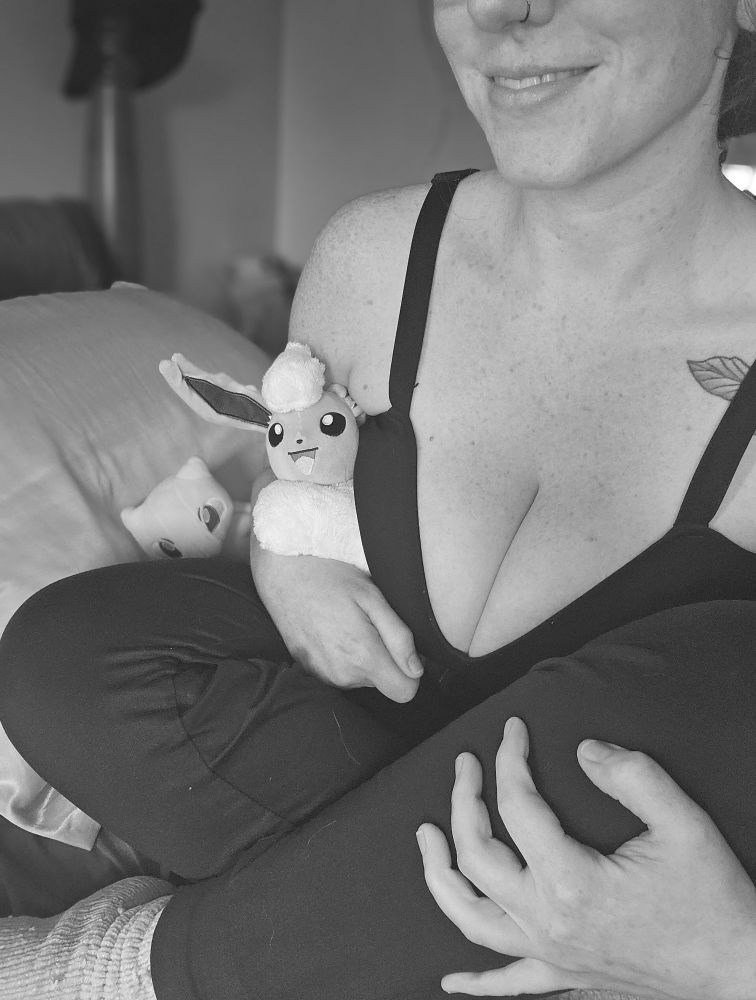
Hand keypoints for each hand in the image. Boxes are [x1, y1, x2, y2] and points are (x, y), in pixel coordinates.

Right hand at [251, 542, 421, 702]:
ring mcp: (324, 675)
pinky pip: (342, 673)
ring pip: (362, 678)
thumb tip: (417, 670)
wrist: (283, 574)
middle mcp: (343, 674)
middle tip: (369, 622)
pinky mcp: (310, 672)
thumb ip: (399, 637)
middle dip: (385, 658)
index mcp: (363, 656)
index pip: (405, 692)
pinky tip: (333, 630)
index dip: (412, 673)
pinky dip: (344, 656)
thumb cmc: (330, 578)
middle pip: (384, 683)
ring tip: (349, 622)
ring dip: (364, 656)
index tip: (402, 647)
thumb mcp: (373, 597)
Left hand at [417, 718, 755, 999]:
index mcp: (572, 881)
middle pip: (476, 855)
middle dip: (463, 801)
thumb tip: (585, 750)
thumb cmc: (711, 898)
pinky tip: (450, 980)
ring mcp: (550, 954)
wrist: (737, 969)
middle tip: (465, 764)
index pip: (517, 805)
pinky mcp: (562, 976)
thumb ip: (632, 776)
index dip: (509, 759)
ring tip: (426, 837)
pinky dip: (474, 981)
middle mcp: (547, 921)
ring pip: (470, 917)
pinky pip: (506, 983)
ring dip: (441, 875)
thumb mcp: (683, 823)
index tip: (512, 729)